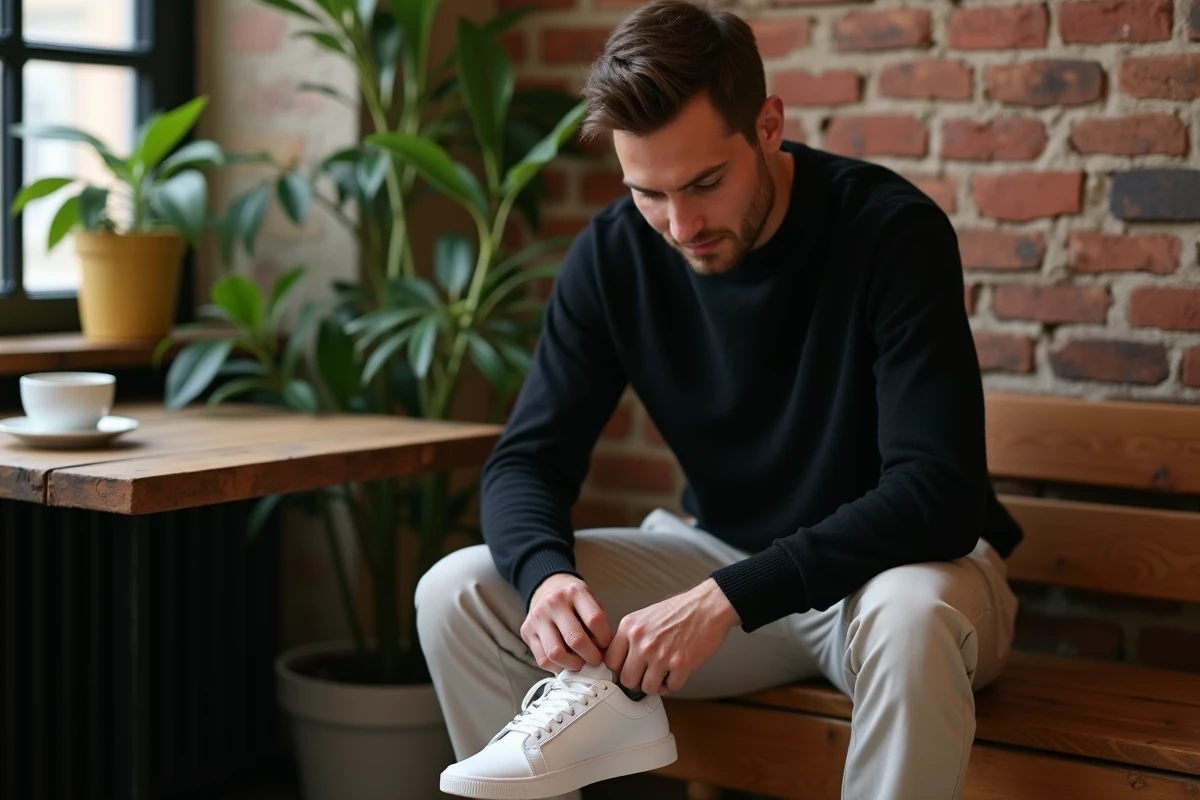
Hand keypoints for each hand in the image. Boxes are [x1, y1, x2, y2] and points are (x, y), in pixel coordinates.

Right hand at [522, 574, 612, 672]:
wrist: (548, 587)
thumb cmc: (574, 601)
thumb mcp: (589, 601)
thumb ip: (596, 624)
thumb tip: (603, 655)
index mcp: (576, 592)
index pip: (595, 620)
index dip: (604, 639)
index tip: (605, 646)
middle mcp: (554, 602)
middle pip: (576, 639)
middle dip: (591, 657)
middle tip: (595, 660)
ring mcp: (538, 616)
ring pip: (555, 653)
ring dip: (572, 665)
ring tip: (580, 663)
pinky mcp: (527, 630)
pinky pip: (542, 659)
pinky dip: (556, 667)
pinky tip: (564, 663)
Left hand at [603, 578, 739, 695]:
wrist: (708, 606)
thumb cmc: (680, 611)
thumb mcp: (644, 617)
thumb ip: (630, 637)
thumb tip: (620, 660)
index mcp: (630, 627)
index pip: (610, 661)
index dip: (620, 669)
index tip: (627, 670)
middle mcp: (642, 641)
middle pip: (627, 680)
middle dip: (637, 680)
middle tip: (646, 675)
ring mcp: (661, 655)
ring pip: (648, 688)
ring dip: (656, 685)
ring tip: (663, 674)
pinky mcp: (681, 664)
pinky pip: (671, 688)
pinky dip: (674, 683)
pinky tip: (676, 672)